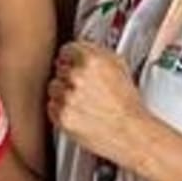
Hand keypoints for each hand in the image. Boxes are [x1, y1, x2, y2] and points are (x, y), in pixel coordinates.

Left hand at [48, 42, 151, 167]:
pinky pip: (52, 106)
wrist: (130, 131)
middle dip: (69, 76)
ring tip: (83, 101)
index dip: (72, 58)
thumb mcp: (119, 66)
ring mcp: (68, 96)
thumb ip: (97, 53)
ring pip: (53, 87)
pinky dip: (61, 110)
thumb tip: (84, 48)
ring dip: (64, 93)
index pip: (67, 49)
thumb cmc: (127, 103)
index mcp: (91, 60)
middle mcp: (77, 76)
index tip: (73, 62)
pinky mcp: (62, 115)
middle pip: (59, 69)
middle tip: (84, 87)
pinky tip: (78, 112)